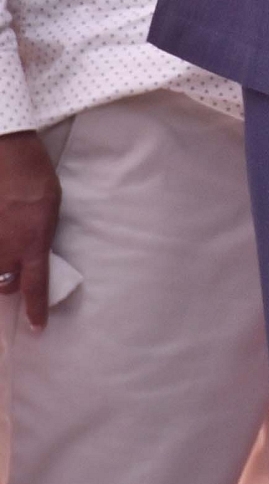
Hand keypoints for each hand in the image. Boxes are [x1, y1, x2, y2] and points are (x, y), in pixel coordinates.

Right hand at [0, 131, 59, 329]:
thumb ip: (40, 236)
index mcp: (33, 244)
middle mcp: (5, 250)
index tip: (38, 328)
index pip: (35, 286)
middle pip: (4, 285)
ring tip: (4, 252)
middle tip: (13, 272)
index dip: (36, 309)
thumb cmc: (36, 177)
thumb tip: (34, 251)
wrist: (6, 155)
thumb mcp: (50, 209)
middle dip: (9, 283)